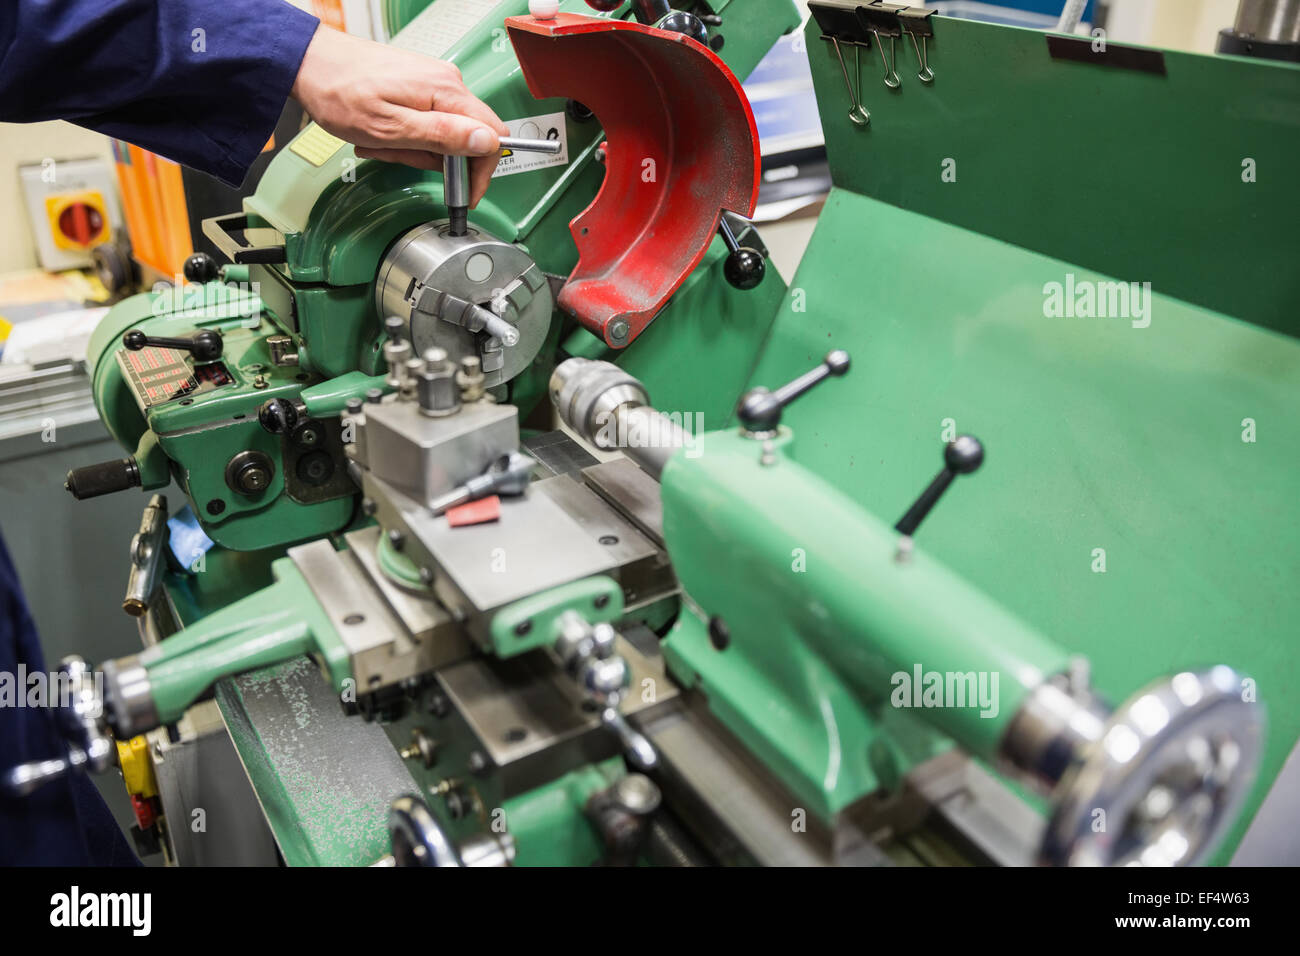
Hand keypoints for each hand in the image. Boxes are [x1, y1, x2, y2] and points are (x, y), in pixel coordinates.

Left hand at [290, 26, 508, 205]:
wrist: (309, 63)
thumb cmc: (340, 93)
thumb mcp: (392, 128)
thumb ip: (444, 136)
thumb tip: (488, 142)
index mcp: (446, 92)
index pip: (493, 135)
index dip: (482, 170)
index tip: (467, 192)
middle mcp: (445, 82)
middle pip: (466, 136)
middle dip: (436, 159)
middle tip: (401, 158)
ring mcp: (431, 81)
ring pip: (443, 132)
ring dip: (414, 148)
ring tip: (382, 144)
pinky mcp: (418, 84)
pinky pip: (426, 120)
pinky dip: (405, 135)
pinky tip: (382, 134)